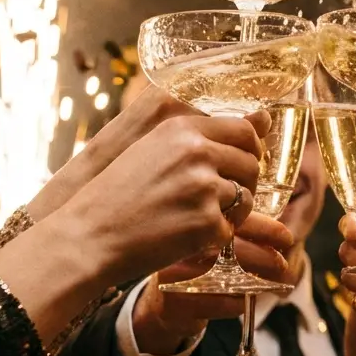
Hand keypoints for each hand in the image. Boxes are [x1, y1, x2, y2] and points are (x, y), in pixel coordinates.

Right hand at [27, 86, 271, 219]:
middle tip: (218, 199)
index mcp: (182, 129)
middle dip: (243, 184)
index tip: (241, 163)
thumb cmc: (117, 194)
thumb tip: (266, 118)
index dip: (250, 149)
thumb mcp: (151, 149)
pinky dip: (214, 237)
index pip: (244, 130)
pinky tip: (188, 237)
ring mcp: (203, 188)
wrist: (89, 236)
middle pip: (251, 164)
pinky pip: (230, 229)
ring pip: (246, 198)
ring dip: (230, 212)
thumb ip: (201, 136)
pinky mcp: (206, 223)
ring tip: (198, 218)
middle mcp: (197, 153)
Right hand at [132, 213, 293, 354]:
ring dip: (256, 282)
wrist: (159, 302)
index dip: (263, 228)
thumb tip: (280, 231)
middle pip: (231, 249)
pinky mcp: (176, 302)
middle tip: (282, 263)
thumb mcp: (209, 243)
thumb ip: (236, 231)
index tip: (286, 236)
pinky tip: (244, 300)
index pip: (231, 220)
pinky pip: (219, 303)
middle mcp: (179, 246)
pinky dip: (238, 303)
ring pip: (227, 278)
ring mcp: (175, 275)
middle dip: (264, 256)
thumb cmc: (193, 266)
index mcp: (190, 224)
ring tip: (273, 283)